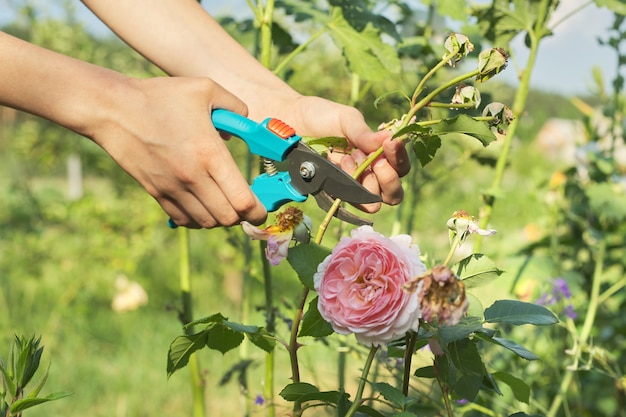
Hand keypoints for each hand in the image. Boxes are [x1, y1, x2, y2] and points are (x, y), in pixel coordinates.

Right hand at [89, 76, 267, 227]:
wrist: (114, 110)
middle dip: (242, 216)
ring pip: (207, 222)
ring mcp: (173, 188)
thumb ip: (236, 105)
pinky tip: (203, 205)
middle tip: (246, 206)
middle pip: (228, 218)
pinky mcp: (157, 193)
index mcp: (209, 153)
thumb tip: (246, 124)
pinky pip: (184, 220)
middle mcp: (192, 176)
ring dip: (221, 218)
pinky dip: (199, 219)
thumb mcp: (205, 88)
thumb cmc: (161, 96)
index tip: (262, 210)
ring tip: (225, 203)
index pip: (242, 200)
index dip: (258, 211)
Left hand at [275, 96, 410, 211]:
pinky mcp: (331, 194)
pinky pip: (347, 202)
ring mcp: (349, 186)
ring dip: (366, 182)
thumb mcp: (345, 117)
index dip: (400, 159)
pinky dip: (347, 187)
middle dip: (387, 178)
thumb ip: (363, 132)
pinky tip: (338, 163)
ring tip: (349, 158)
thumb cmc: (318, 116)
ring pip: (373, 203)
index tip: (391, 143)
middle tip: (375, 160)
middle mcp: (367, 174)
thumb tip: (388, 139)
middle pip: (392, 193)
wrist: (287, 121)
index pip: (400, 167)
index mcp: (377, 155)